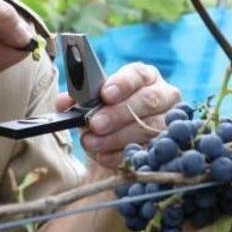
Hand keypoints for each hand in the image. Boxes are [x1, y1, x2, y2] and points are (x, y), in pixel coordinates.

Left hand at [55, 62, 180, 169]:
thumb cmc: (110, 108)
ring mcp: (168, 121)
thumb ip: (80, 98)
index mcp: (146, 76)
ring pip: (147, 128)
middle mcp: (164, 95)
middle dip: (117, 114)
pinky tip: (103, 156)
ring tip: (92, 142)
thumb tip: (64, 103)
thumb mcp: (96, 98)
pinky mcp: (165, 145)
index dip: (122, 84)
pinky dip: (120, 155)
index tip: (104, 94)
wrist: (123, 132)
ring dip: (116, 137)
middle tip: (95, 124)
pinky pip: (145, 151)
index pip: (138, 74)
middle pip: (146, 101)